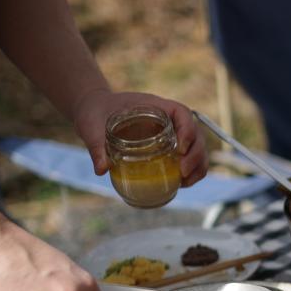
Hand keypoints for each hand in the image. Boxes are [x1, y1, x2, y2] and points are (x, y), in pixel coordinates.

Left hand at [73, 89, 208, 186]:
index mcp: (155, 106)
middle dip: (195, 154)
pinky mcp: (167, 148)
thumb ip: (97, 145)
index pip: (182, 113)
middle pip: (195, 134)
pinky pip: (187, 159)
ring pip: (196, 148)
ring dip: (197, 166)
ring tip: (185, 182)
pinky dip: (191, 172)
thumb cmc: (95, 113)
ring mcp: (170, 134)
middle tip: (183, 172)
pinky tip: (181, 184)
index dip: (187, 130)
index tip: (179, 148)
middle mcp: (168, 120)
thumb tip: (102, 169)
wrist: (95, 111)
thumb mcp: (92, 126)